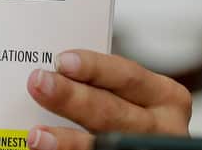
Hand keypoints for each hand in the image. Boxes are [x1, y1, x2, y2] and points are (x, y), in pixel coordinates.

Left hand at [25, 49, 190, 149]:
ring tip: (37, 135)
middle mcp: (161, 126)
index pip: (127, 76)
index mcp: (164, 95)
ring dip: (68, 141)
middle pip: (112, 112)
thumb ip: (103, 86)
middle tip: (38, 84)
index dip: (94, 68)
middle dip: (72, 98)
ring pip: (103, 145)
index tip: (62, 60)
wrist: (142, 143)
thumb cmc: (133, 114)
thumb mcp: (134, 96)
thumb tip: (54, 75)